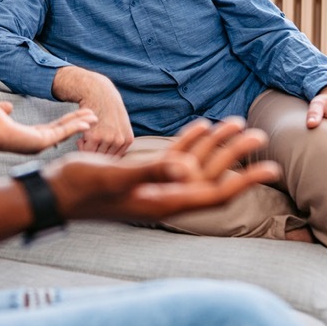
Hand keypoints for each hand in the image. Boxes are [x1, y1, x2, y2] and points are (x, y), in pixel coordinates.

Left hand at [0, 101, 94, 153]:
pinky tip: (87, 122)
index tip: (79, 116)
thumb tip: (8, 107)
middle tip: (93, 115)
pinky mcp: (40, 142)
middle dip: (78, 122)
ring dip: (80, 124)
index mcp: (28, 136)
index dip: (67, 122)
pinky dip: (75, 127)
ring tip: (94, 117)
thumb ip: (4, 109)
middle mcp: (36, 142)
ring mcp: (39, 144)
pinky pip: (62, 133)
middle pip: (63, 130)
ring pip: (65, 132)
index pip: (53, 129)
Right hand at [46, 118, 280, 222]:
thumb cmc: (81, 188)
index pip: (215, 193)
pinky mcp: (144, 172)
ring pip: (197, 164)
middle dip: (236, 155)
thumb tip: (183, 169)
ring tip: (238, 124)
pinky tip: (203, 126)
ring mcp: (156, 184)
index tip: (270, 168)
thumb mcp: (115, 177)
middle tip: (260, 134)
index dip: (245, 180)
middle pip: (212, 175)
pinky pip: (176, 157)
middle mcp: (166, 195)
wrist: (55, 192)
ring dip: (217, 145)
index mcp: (164, 201)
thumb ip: (149, 172)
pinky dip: (191, 141)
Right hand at [52, 67, 132, 155]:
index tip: (97, 147)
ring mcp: (108, 139)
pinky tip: (81, 137)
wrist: (98, 92)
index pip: (115, 158)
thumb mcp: (121, 124)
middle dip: (95, 152)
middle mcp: (119, 140)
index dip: (104, 155)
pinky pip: (85, 150)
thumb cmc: (107, 108)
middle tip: (88, 142)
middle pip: (104, 158)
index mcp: (128, 139)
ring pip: (94, 155)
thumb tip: (108, 161)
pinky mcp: (95, 137)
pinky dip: (81, 145)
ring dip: (87, 149)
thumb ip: (119, 141)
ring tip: (85, 139)